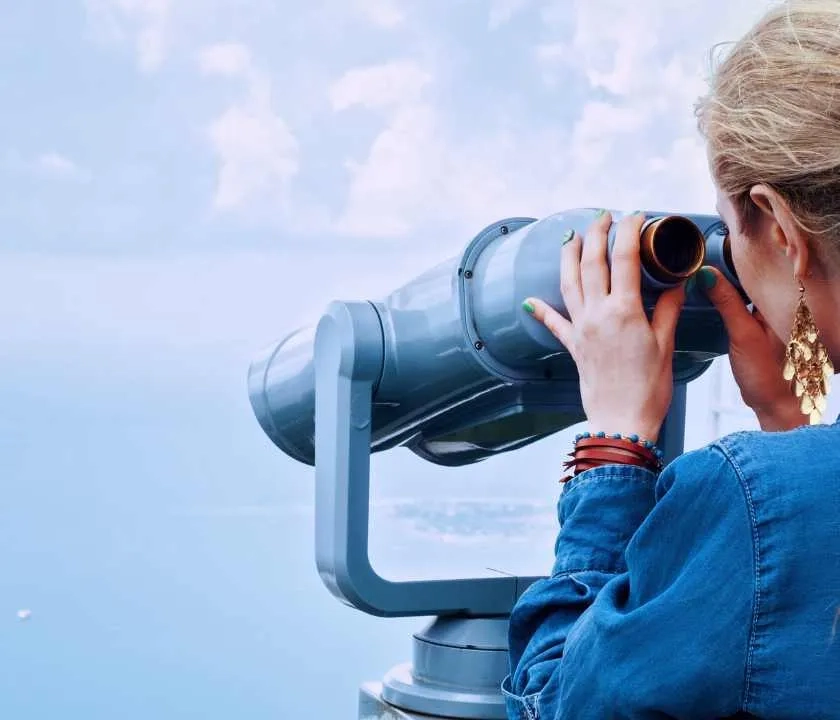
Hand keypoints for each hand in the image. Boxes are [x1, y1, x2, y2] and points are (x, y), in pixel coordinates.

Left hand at [523, 210, 685, 441]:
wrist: (621, 421)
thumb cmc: (648, 387)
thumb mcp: (666, 344)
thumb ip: (669, 310)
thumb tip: (678, 283)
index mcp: (625, 310)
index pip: (625, 258)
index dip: (628, 232)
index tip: (635, 216)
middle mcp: (598, 314)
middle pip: (592, 263)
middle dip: (596, 234)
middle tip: (603, 216)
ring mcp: (581, 329)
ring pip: (569, 283)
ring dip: (568, 257)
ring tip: (570, 237)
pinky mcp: (573, 346)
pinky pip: (554, 323)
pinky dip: (541, 310)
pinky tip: (529, 301)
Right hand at [698, 266, 803, 430]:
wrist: (774, 403)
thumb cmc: (767, 375)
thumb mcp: (742, 334)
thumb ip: (726, 301)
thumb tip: (707, 274)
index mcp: (786, 300)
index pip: (759, 266)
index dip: (733, 256)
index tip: (707, 251)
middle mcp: (782, 302)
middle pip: (751, 274)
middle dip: (727, 267)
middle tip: (699, 263)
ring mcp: (772, 313)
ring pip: (747, 287)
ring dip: (727, 281)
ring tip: (703, 275)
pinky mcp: (761, 323)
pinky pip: (744, 301)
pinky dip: (729, 297)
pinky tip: (714, 295)